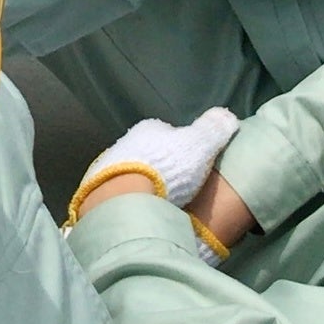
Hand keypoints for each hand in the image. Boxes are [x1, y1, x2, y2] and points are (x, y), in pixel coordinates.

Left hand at [75, 109, 240, 209]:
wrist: (124, 199)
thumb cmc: (166, 169)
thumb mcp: (199, 145)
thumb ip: (213, 129)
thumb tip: (227, 114)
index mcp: (149, 129)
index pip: (168, 133)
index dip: (182, 148)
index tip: (191, 164)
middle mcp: (126, 142)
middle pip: (149, 154)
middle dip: (161, 167)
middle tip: (176, 187)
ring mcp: (108, 165)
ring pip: (132, 172)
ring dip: (143, 183)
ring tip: (159, 202)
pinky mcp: (97, 189)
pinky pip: (119, 191)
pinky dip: (129, 198)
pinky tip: (139, 209)